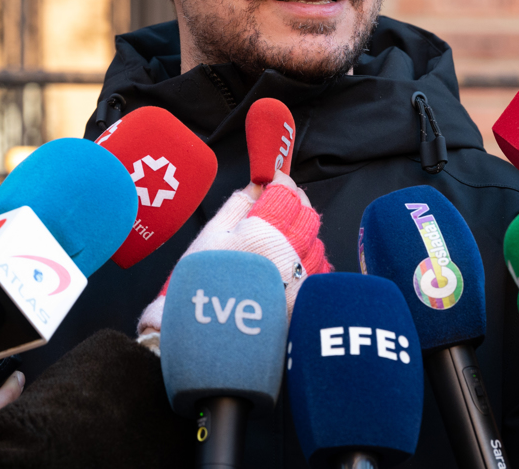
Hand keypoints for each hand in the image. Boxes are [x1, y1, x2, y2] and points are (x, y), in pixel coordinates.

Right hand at [137, 168, 331, 351]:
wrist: (201, 338)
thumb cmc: (199, 286)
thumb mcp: (210, 236)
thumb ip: (237, 205)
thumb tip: (257, 186)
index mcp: (261, 233)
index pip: (286, 193)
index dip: (281, 181)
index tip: (274, 180)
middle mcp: (286, 255)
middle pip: (308, 215)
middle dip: (296, 202)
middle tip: (280, 201)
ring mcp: (298, 280)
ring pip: (316, 241)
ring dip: (304, 231)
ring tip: (282, 235)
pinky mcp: (303, 302)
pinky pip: (319, 270)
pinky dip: (310, 259)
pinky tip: (291, 261)